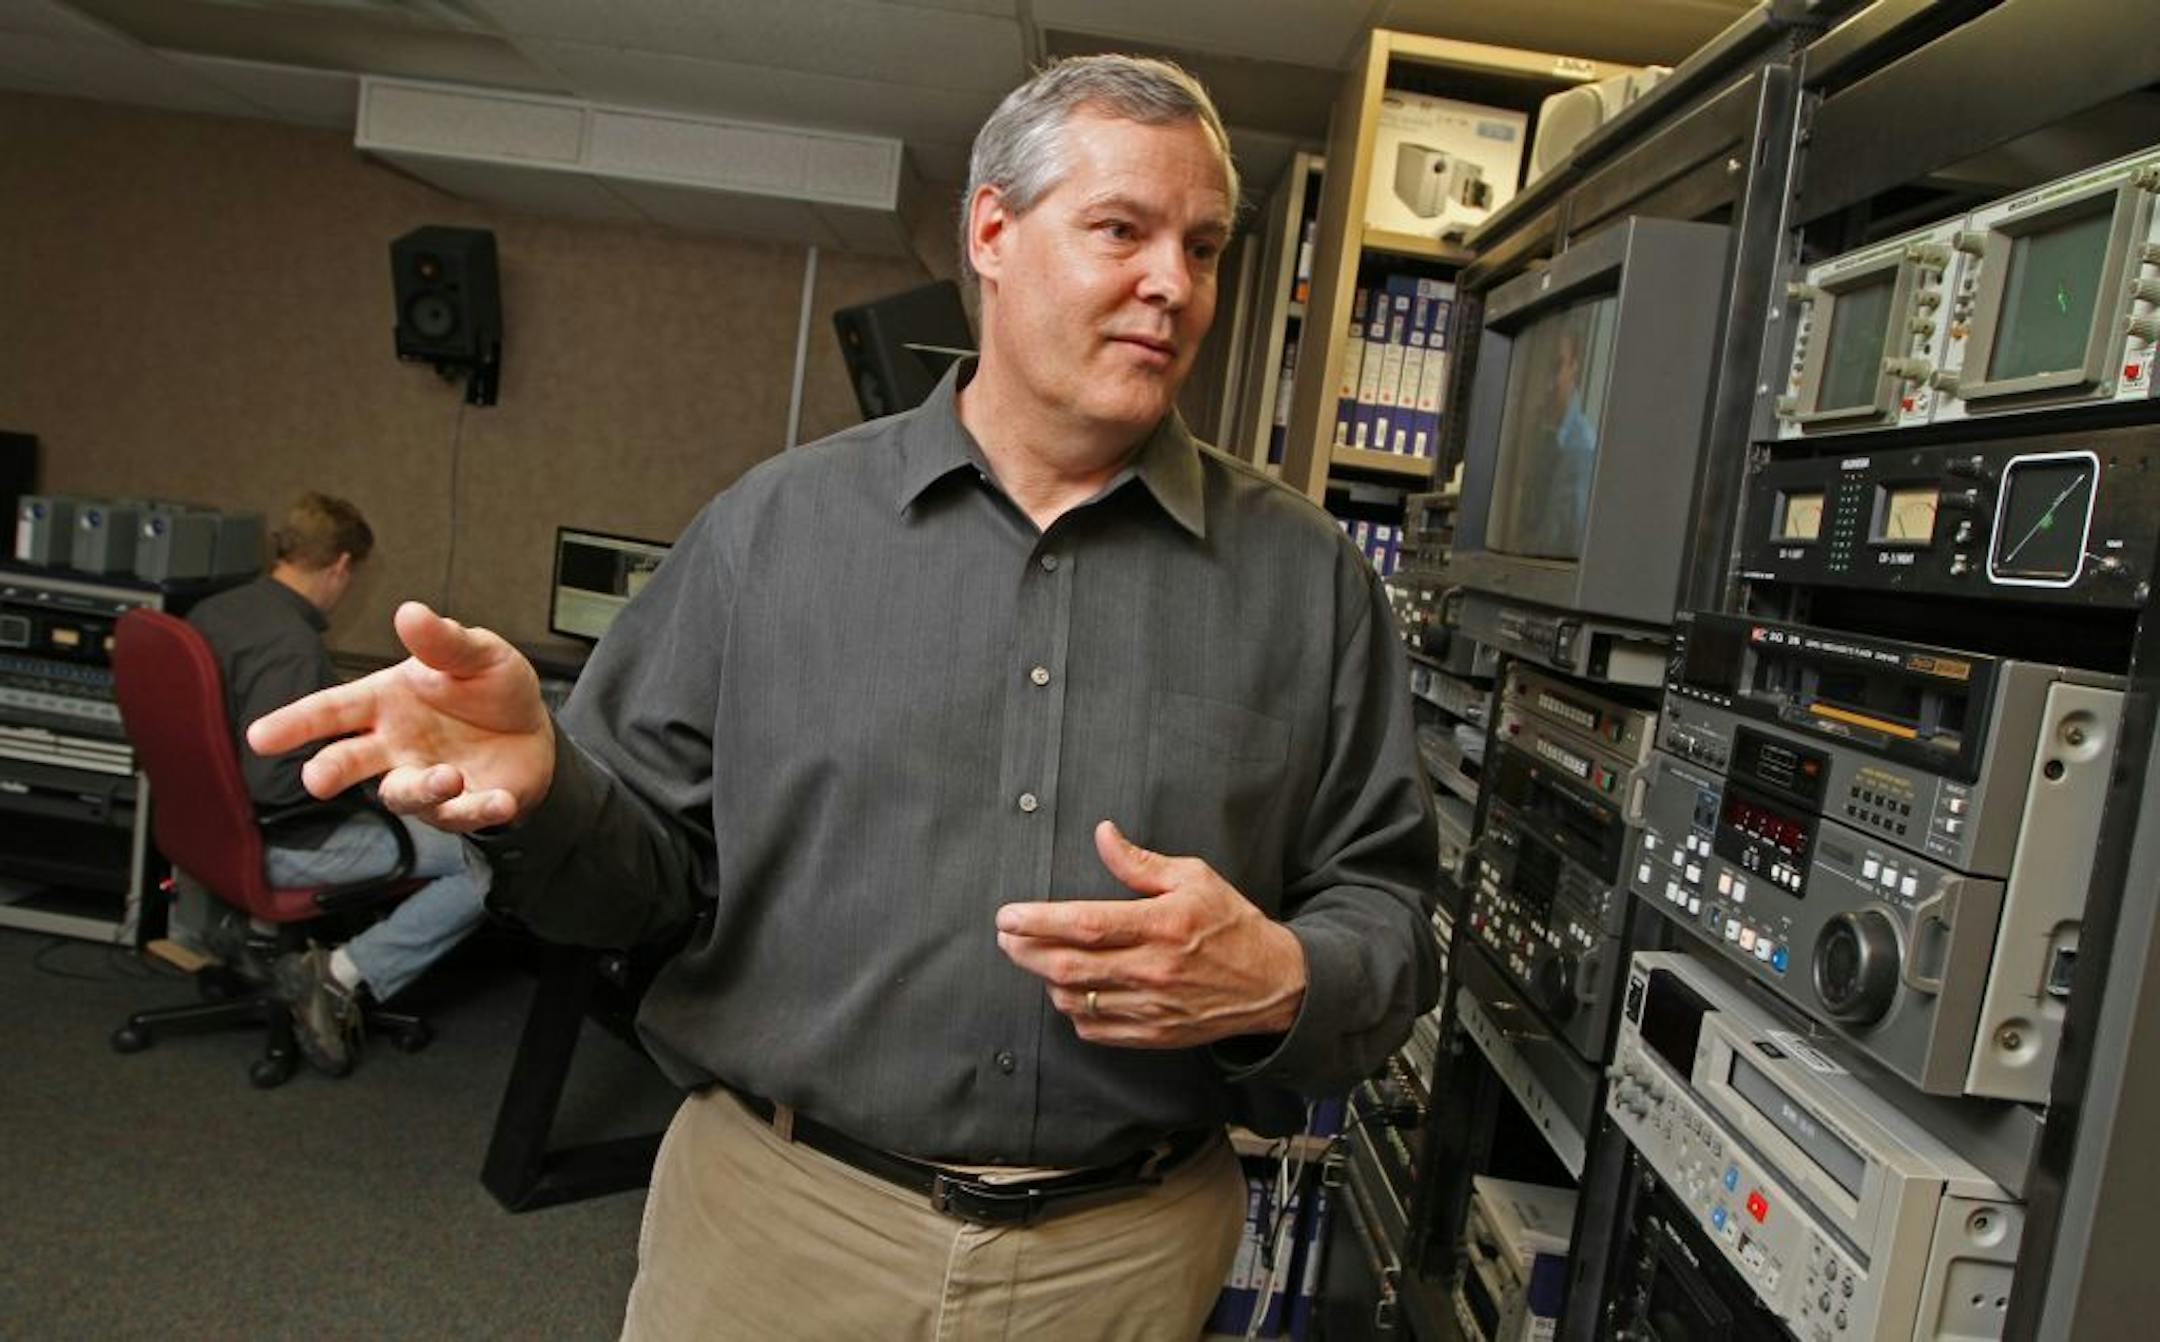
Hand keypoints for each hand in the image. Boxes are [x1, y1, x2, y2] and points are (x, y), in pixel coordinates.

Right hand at [246, 601, 554, 831]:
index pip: (332, 710)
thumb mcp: (478, 655)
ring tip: (449, 777)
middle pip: (348, 761)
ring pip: (404, 794)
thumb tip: (409, 612)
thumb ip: (444, 642)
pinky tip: (499, 800)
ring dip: (422, 789)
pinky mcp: (459, 807)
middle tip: (316, 780)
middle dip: (330, 770)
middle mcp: (394, 745)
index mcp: (386, 702)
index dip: (295, 722)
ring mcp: (423, 778)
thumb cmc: (490, 688)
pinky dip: (479, 810)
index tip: (258, 736)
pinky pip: (462, 814)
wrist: (534, 729)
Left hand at [994, 820, 1306, 1048]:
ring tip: (1039, 958)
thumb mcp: (1194, 878)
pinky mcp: (1154, 1034)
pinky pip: (1095, 1029)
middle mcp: (1154, 970)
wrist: (1273, 983)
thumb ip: (1141, 862)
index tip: (1008, 916)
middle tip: (1006, 938)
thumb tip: (1102, 835)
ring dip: (1047, 980)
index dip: (1039, 921)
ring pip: (1076, 1001)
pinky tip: (1072, 990)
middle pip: (1068, 968)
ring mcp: (1152, 1008)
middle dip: (1025, 952)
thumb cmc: (1231, 923)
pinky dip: (1073, 1010)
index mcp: (1163, 925)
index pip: (1086, 924)